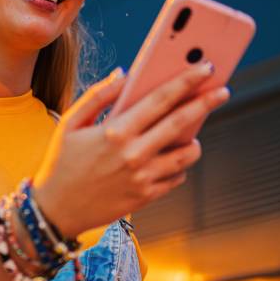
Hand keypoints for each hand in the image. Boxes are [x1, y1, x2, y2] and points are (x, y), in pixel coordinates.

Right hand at [32, 62, 229, 237]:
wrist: (56, 211)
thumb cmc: (62, 162)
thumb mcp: (71, 123)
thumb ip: (99, 95)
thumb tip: (125, 74)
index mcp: (116, 130)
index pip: (161, 99)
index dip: (187, 81)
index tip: (206, 68)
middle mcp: (133, 154)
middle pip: (182, 122)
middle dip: (207, 103)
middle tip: (223, 91)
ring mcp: (143, 178)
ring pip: (187, 155)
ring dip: (194, 141)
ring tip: (192, 133)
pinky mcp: (146, 197)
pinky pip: (176, 177)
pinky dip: (178, 166)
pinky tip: (171, 158)